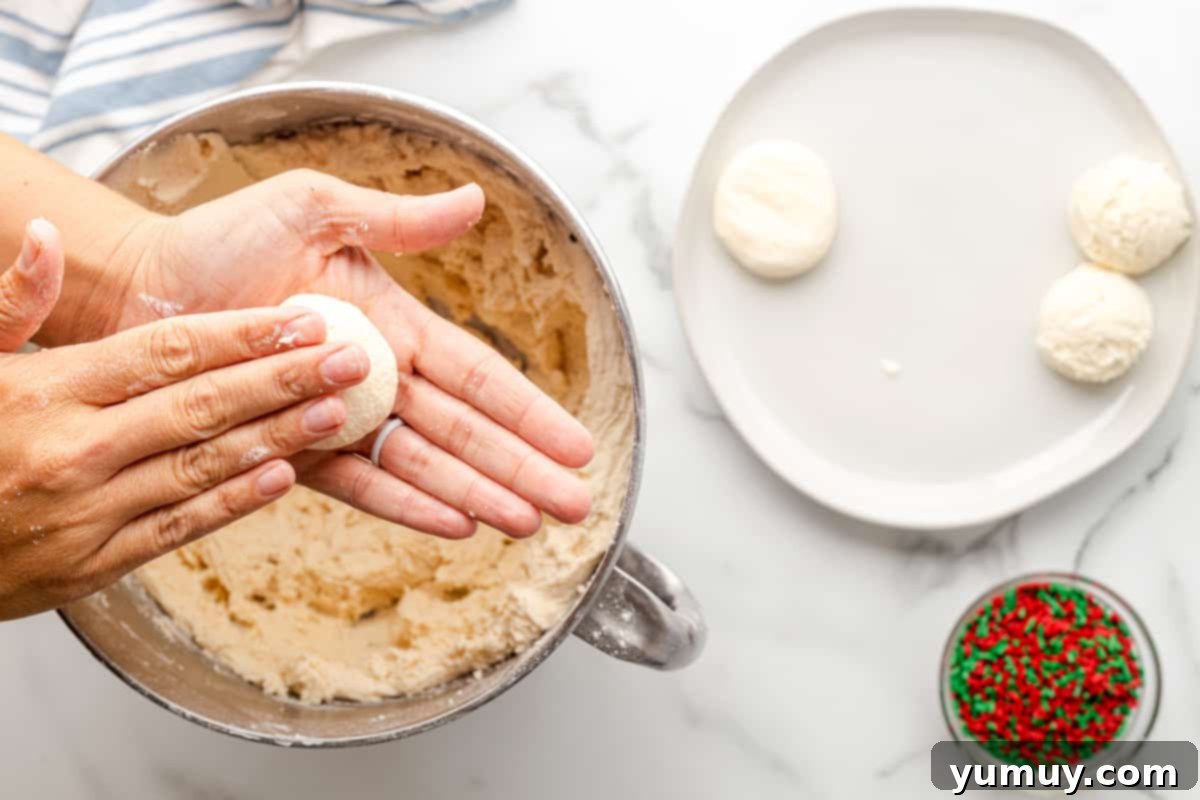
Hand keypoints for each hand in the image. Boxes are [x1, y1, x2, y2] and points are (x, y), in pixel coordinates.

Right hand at [0, 220, 372, 619]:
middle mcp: (75, 450)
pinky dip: (234, 501)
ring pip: (203, 466)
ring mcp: (87, 512)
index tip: (303, 320)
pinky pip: (180, 527)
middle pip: (202, 406)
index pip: (166, 351)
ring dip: (279, 437)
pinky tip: (286, 476)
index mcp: (48, 390)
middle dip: (284, 380)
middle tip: (352, 359)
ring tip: (340, 411)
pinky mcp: (92, 564)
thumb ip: (10, 300)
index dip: (243, 334)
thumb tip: (40, 233)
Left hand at [123, 171, 593, 538]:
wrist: (141, 287)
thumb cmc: (220, 240)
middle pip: (465, 431)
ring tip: (526, 524)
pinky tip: (454, 525)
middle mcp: (374, 379)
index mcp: (391, 324)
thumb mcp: (315, 207)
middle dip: (523, 467)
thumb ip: (396, 219)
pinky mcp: (294, 449)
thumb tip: (475, 200)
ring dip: (478, 494)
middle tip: (575, 504)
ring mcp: (337, 420)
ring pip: (424, 465)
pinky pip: (357, 483)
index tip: (576, 442)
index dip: (529, 410)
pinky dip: (404, 504)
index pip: (478, 375)